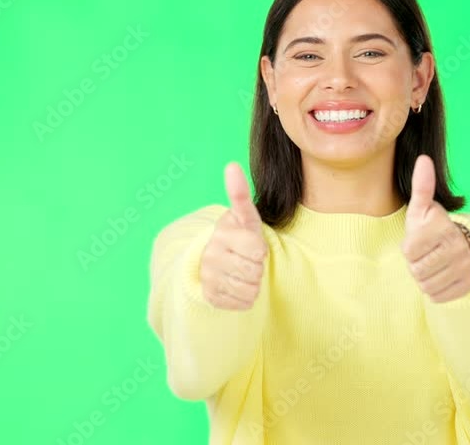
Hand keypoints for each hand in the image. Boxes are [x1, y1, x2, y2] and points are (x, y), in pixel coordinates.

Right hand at [199, 162, 268, 309]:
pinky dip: (246, 296)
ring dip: (253, 281)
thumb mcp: (243, 216)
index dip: (260, 249)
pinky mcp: (210, 296)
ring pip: (250, 288)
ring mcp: (209, 277)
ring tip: (242, 271)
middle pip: (255, 270)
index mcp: (221, 233)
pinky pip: (244, 302)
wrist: (213, 260)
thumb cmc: (237, 236)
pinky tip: (236, 284)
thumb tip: (231, 165)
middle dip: (257, 266)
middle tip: (247, 259)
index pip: (257, 251)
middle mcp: (211, 255)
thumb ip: (240, 193)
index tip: (253, 245)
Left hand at [402, 155, 469, 302]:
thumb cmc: (432, 227)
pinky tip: (442, 275)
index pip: (409, 252)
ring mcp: (465, 267)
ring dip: (425, 278)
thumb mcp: (422, 208)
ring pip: (426, 285)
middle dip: (417, 264)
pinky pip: (438, 296)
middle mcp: (457, 247)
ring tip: (434, 263)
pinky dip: (436, 289)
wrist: (462, 246)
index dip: (409, 248)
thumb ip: (422, 186)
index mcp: (443, 227)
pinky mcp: (468, 284)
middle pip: (417, 271)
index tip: (420, 240)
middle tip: (427, 253)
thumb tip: (423, 158)